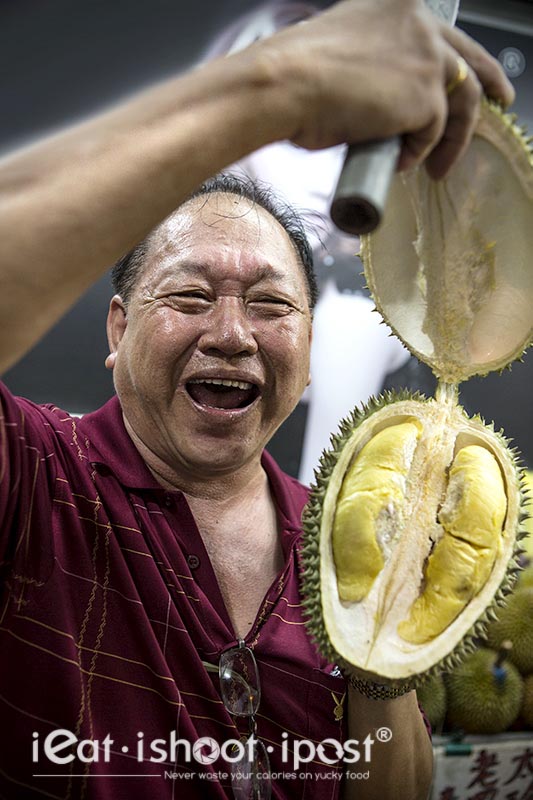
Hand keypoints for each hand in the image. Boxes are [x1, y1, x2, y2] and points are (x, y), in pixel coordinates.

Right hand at [256, 0, 514, 177]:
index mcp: (395, 8)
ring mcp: (426, 58)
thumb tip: (380, 101)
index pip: (442, 34)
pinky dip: (419, 152)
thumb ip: (371, 65)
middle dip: (489, 83)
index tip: (480, 75)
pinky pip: (432, 133)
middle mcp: (419, 24)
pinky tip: (400, 163)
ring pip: (460, 101)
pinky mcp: (426, 96)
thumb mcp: (342, 54)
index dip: (464, 56)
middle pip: (467, 60)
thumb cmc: (296, 76)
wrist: (287, 84)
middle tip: (500, 101)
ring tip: (438, 169)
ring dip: (453, 139)